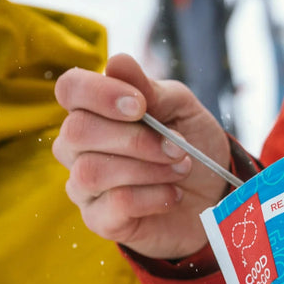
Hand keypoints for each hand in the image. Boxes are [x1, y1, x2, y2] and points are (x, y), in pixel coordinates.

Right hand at [53, 53, 231, 258]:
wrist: (214, 193)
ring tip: (181, 168)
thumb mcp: (182, 108)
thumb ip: (151, 88)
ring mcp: (84, 186)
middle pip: (77, 131)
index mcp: (94, 110)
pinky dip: (153, 196)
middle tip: (178, 146)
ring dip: (149, 168)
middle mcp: (78, 147)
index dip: (99, 93)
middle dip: (135, 138)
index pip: (69, 88)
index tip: (140, 105)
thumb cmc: (191, 144)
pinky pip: (114, 204)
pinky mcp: (100, 220)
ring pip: (93, 171)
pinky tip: (173, 194)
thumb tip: (117, 63)